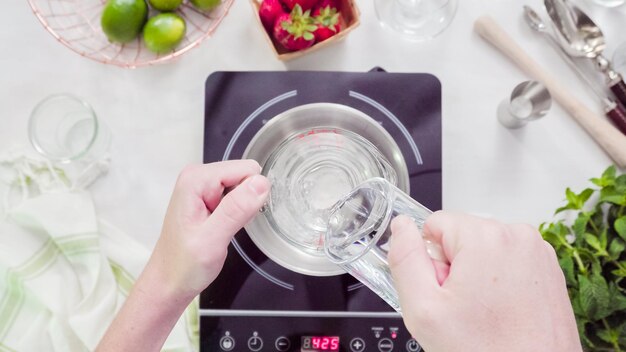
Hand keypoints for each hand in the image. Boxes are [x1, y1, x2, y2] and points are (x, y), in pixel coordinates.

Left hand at [97, 160, 269, 351]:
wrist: (169, 284)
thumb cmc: (183, 266)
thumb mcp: (212, 240)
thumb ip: (236, 209)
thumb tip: (261, 182)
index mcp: (196, 179)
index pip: (246, 170)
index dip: (250, 196)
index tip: (237, 220)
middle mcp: (198, 177)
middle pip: (245, 175)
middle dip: (247, 202)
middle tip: (229, 228)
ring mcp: (203, 187)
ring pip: (244, 187)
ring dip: (243, 210)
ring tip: (224, 230)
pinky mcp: (209, 198)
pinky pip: (238, 197)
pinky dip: (238, 214)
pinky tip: (225, 229)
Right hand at [389, 212, 581, 351]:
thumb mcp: (424, 309)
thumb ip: (405, 260)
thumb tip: (400, 227)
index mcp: (486, 237)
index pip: (435, 225)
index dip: (431, 261)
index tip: (444, 291)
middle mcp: (517, 236)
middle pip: (461, 237)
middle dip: (454, 269)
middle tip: (463, 308)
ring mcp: (537, 252)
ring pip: (483, 250)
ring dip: (477, 277)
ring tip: (484, 313)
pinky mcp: (548, 269)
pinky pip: (507, 262)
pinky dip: (500, 283)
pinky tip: (502, 313)